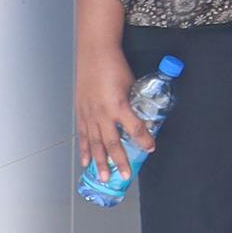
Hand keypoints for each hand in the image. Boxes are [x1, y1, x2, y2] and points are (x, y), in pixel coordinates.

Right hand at [74, 48, 153, 183]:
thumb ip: (135, 103)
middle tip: (125, 176)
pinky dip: (85, 150)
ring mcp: (90, 115)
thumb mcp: (132, 85)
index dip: (144, 140)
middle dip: (120, 161)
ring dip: (100, 162)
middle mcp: (103, 114)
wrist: (95, 55)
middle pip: (113, 143)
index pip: (135, 129)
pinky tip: (86, 162)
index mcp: (119, 106)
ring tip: (104, 177)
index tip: (150, 148)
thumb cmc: (115, 67)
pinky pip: (83, 136)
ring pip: (96, 144)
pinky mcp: (81, 113)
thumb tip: (143, 116)